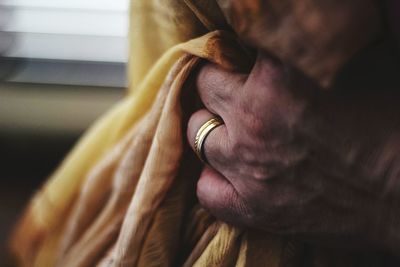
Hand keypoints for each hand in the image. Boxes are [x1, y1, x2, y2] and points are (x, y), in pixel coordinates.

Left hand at [187, 51, 399, 252]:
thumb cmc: (387, 123)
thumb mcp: (346, 68)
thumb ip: (295, 54)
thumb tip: (268, 45)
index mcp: (276, 80)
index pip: (225, 51)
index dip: (236, 55)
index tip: (246, 63)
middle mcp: (252, 123)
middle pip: (205, 88)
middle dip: (220, 85)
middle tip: (241, 92)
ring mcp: (246, 170)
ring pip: (197, 134)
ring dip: (213, 128)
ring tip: (236, 131)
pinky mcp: (252, 210)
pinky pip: (205, 189)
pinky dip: (214, 178)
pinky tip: (230, 172)